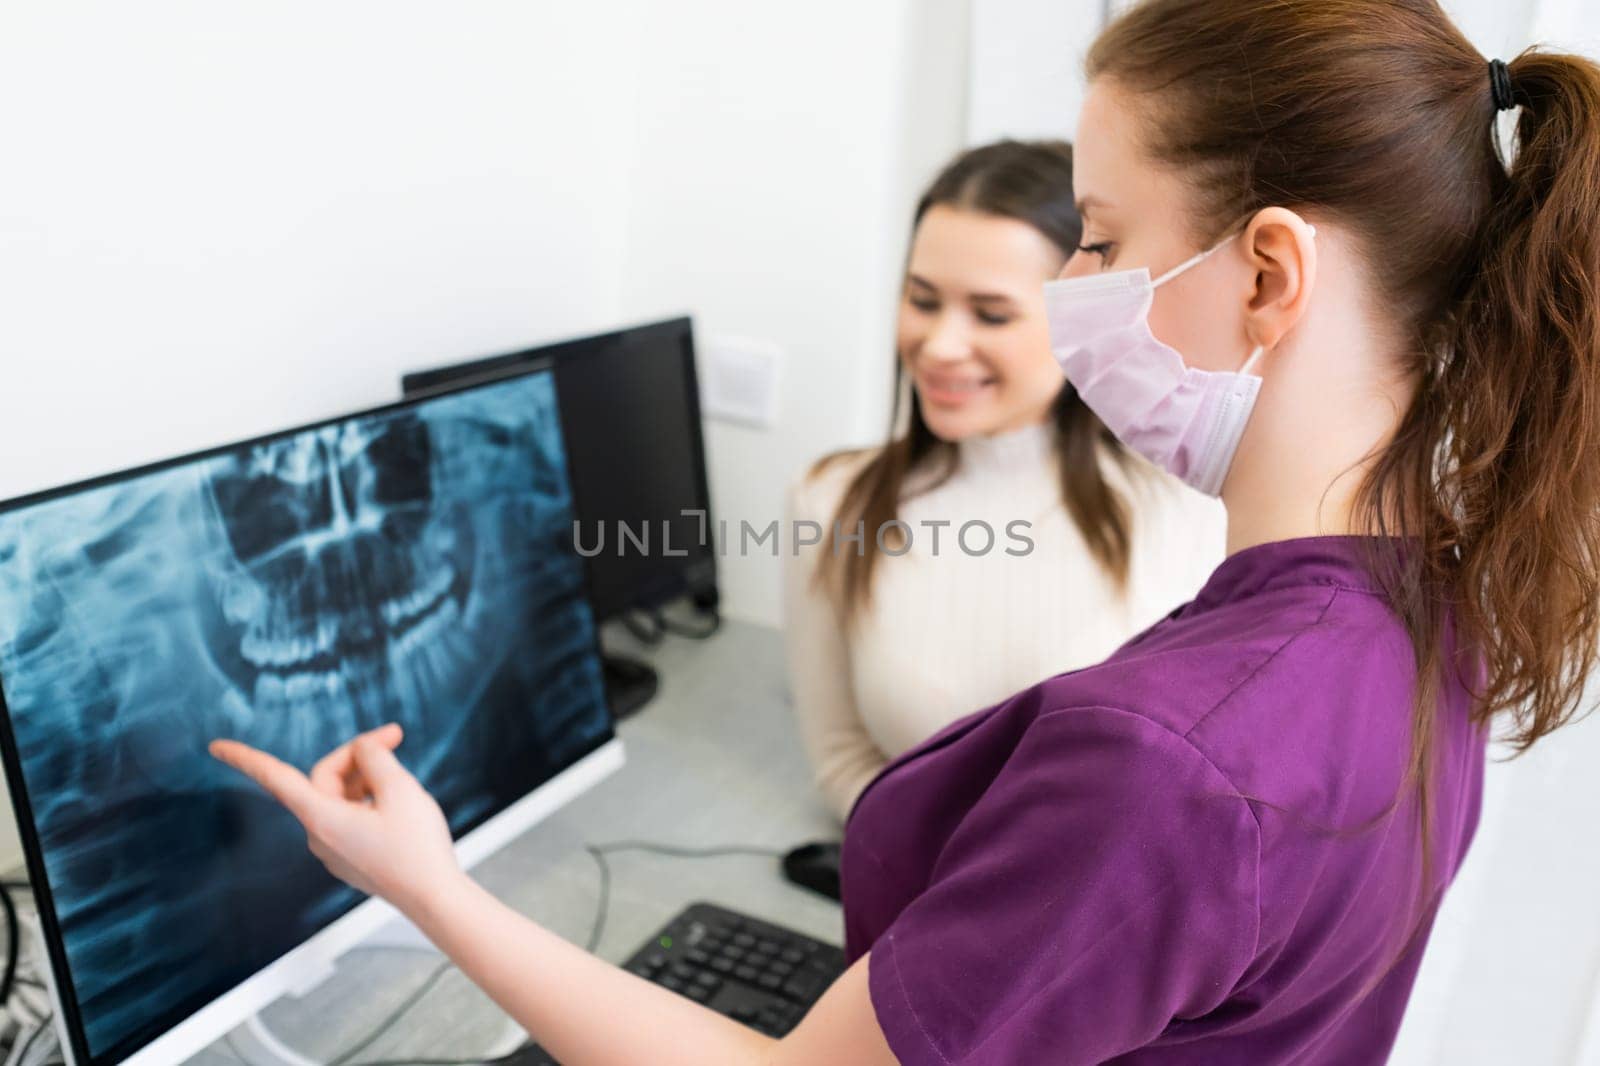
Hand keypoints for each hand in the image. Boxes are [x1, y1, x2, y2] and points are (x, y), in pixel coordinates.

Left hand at [209, 724, 463, 917]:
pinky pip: (349, 818)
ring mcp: (334, 851)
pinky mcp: (350, 859)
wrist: (435, 897)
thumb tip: (362, 749)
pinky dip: (368, 800)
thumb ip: (375, 757)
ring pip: (340, 798)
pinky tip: (397, 803)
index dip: (245, 758)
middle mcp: (320, 836)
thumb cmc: (417, 846)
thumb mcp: (400, 788)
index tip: (215, 747)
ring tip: (404, 777)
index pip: (275, 778)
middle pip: (325, 779)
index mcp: (323, 818)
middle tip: (396, 736)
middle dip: (358, 755)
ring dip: (366, 778)